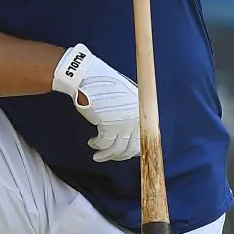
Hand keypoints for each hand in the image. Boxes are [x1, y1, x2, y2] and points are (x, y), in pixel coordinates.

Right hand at [52, 44, 139, 161]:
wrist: (89, 76)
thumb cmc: (105, 84)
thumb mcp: (126, 97)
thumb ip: (131, 113)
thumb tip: (131, 132)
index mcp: (142, 111)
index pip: (144, 139)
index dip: (134, 150)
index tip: (126, 154)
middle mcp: (136, 118)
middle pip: (131, 147)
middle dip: (119, 155)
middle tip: (110, 156)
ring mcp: (123, 122)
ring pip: (117, 148)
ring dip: (106, 154)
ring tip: (98, 154)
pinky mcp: (109, 125)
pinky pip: (104, 144)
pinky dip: (98, 146)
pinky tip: (93, 143)